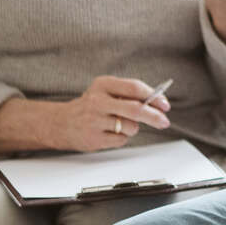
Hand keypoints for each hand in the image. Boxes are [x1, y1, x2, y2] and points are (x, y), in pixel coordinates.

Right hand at [54, 76, 171, 151]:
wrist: (61, 123)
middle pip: (135, 109)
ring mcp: (94, 121)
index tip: (165, 105)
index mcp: (103, 84)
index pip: (134, 88)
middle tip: (164, 121)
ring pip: (131, 127)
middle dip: (154, 116)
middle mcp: (97, 101)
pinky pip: (121, 140)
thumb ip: (129, 94)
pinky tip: (109, 133)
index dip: (154, 97)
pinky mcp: (94, 138)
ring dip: (133, 128)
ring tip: (119, 124)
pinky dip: (122, 138)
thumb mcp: (106, 91)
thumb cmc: (91, 106)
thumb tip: (158, 102)